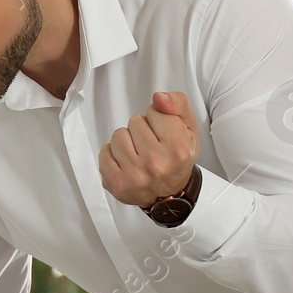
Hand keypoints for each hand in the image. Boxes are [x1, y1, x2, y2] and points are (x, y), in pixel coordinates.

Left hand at [99, 91, 199, 206]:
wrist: (168, 194)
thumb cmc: (177, 158)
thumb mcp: (188, 128)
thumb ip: (178, 104)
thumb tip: (158, 97)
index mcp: (177, 148)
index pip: (154, 110)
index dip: (158, 118)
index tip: (163, 132)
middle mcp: (155, 163)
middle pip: (135, 121)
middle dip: (142, 129)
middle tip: (151, 144)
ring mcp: (134, 175)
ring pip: (118, 135)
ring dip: (126, 140)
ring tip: (138, 152)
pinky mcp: (115, 182)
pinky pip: (104, 151)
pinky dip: (113, 154)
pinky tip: (126, 162)